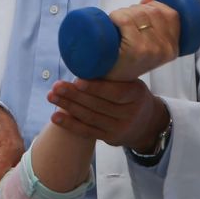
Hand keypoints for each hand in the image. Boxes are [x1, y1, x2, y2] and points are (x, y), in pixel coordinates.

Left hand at [47, 78, 169, 153]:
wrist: (147, 124)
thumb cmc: (133, 96)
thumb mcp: (132, 83)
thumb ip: (114, 77)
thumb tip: (86, 60)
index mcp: (136, 95)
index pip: (116, 93)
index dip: (96, 88)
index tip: (77, 80)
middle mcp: (129, 114)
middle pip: (98, 105)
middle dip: (75, 95)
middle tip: (56, 86)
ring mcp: (119, 128)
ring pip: (90, 117)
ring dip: (68, 107)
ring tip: (51, 96)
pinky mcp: (109, 139)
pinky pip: (87, 131)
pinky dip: (70, 124)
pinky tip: (55, 117)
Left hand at [104, 0, 180, 80]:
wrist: (109, 84)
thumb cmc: (126, 62)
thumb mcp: (146, 45)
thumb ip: (152, 21)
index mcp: (173, 48)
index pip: (172, 15)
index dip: (155, 6)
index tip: (142, 10)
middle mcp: (165, 49)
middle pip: (153, 11)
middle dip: (135, 8)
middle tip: (123, 19)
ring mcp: (150, 50)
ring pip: (138, 14)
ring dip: (124, 12)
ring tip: (117, 23)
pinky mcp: (134, 50)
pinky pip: (126, 20)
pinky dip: (117, 16)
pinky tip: (112, 22)